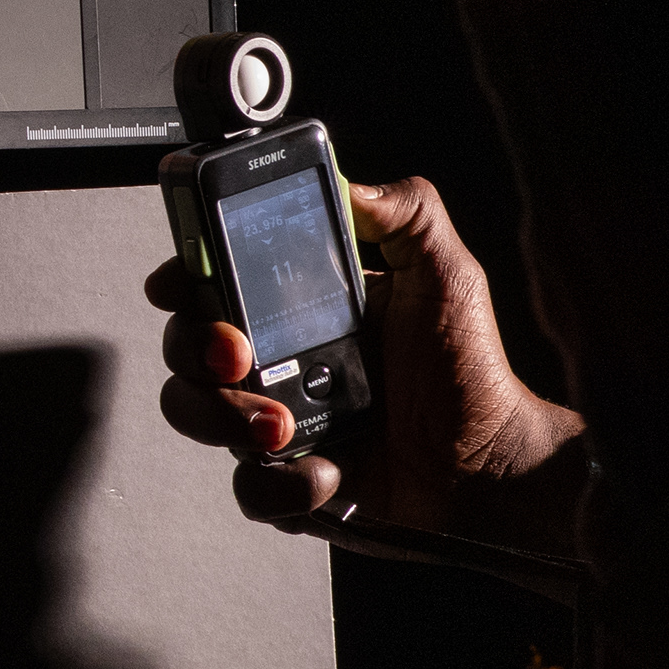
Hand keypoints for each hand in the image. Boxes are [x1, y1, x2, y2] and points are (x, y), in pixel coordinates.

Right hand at [144, 174, 586, 556]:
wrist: (487, 465)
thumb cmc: (470, 375)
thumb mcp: (446, 276)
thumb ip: (407, 215)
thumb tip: (350, 184)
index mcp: (299, 307)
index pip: (215, 281)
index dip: (185, 279)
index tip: (182, 284)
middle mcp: (277, 361)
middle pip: (187, 348)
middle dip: (196, 352)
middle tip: (239, 358)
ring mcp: (273, 419)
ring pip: (196, 415)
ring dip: (226, 422)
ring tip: (284, 427)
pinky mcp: (286, 476)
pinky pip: (245, 483)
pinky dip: (278, 483)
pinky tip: (325, 471)